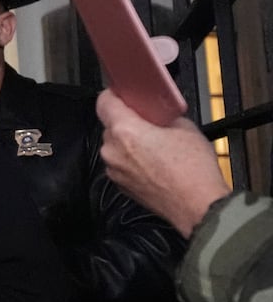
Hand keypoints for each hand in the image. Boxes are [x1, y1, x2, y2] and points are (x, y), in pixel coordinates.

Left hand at [96, 89, 229, 236]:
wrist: (198, 206)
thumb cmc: (193, 171)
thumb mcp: (185, 128)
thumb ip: (163, 116)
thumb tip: (157, 114)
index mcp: (124, 131)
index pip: (104, 103)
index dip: (113, 96)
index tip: (122, 95)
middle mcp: (112, 150)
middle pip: (111, 126)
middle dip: (129, 122)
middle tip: (151, 123)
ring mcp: (113, 170)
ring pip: (116, 147)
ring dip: (131, 144)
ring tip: (158, 147)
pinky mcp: (120, 185)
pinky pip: (121, 164)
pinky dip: (133, 160)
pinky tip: (155, 164)